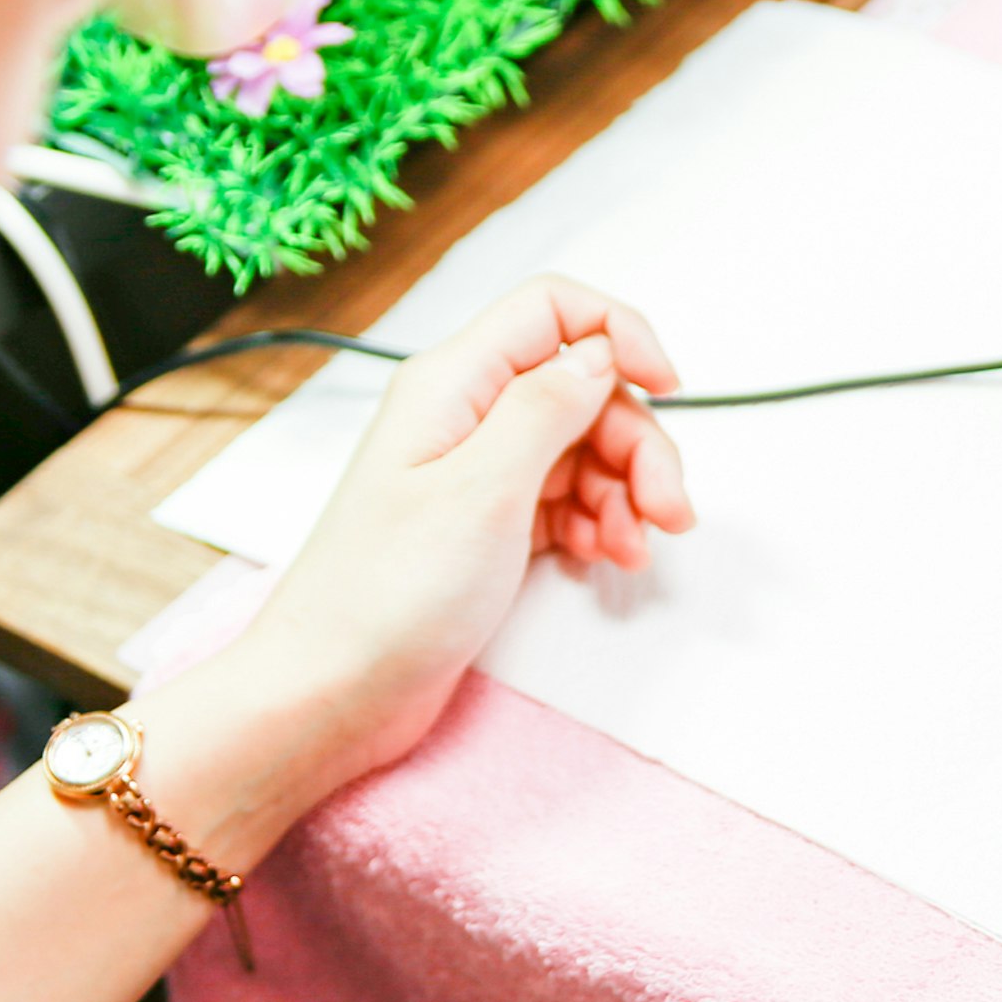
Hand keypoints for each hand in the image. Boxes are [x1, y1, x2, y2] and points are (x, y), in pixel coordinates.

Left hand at [204, 277, 694, 799]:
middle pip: (583, 391)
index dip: (621, 334)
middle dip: (638, 443)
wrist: (332, 690)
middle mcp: (464, 417)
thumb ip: (548, 408)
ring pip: (583, 450)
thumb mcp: (481, 489)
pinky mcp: (487, 526)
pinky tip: (606, 558)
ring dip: (627, 493)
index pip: (553, 310)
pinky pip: (566, 500)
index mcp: (451, 384)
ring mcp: (476, 473)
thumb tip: (602, 353)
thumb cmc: (383, 596)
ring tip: (634, 549)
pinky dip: (599, 524)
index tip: (668, 387)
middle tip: (667, 510)